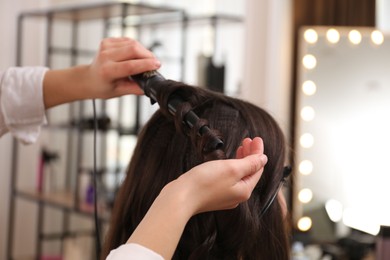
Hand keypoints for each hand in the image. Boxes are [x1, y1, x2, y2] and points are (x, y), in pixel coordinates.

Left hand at [87, 37, 160, 97]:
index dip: (147, 64)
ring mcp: (105, 47)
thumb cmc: (103, 86)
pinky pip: (128, 40)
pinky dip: (136, 47)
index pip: (131, 65)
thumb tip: (150, 87)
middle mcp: (105, 57)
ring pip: (132, 43)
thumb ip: (135, 89)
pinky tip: (137, 54)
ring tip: (147, 60)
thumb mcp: (119, 92)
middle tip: (155, 63)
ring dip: (144, 51)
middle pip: (133, 49)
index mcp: (107, 71)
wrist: (89, 78)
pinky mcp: (108, 41)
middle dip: (148, 55)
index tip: (158, 65)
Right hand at [126, 137, 266, 258]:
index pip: (257, 169)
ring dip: (242, 160)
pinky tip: (227, 161)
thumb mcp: (231, 168)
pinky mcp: (214, 195)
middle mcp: (237, 196)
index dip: (258, 152)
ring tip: (241, 147)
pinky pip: (229, 179)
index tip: (256, 138)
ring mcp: (225, 196)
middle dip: (251, 155)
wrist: (181, 197)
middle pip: (249, 172)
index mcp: (244, 190)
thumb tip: (263, 159)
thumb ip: (249, 163)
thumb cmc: (204, 183)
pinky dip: (232, 167)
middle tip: (249, 140)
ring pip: (239, 175)